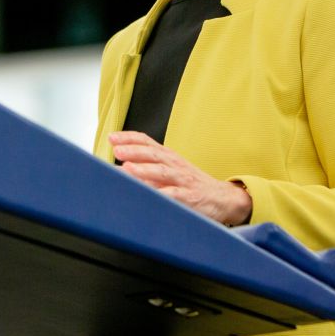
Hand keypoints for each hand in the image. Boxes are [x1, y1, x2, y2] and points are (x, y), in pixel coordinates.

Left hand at [109, 130, 251, 225]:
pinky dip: (164, 195)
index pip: (147, 141)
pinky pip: (176, 195)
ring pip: (163, 172)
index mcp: (167, 156)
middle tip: (117, 150)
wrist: (222, 198)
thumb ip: (145, 170)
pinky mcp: (191, 197)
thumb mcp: (167, 172)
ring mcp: (183, 180)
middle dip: (134, 151)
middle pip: (153, 154)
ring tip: (128, 169)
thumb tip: (118, 170)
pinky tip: (151, 196)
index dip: (129, 138)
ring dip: (145, 170)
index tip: (112, 137)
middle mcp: (174, 164)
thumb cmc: (189, 184)